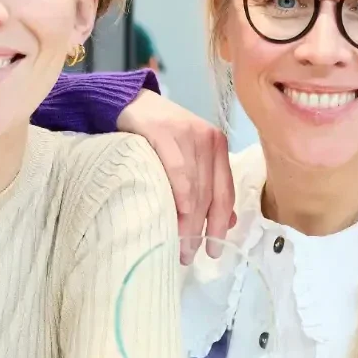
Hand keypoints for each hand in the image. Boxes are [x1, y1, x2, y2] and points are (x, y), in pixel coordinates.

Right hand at [116, 90, 233, 261]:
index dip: (220, 223)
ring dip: (188, 221)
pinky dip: (178, 198)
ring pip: (195, 188)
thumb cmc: (157, 135)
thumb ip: (207, 183)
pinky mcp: (165, 133)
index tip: (214, 250)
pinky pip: (177, 174)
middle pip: (210, 194)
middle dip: (201, 229)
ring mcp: (188, 135)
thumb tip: (228, 222)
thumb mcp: (187, 156)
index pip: (225, 192)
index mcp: (218, 147)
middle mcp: (209, 140)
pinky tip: (174, 217)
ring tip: (177, 245)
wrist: (129, 102)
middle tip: (188, 255)